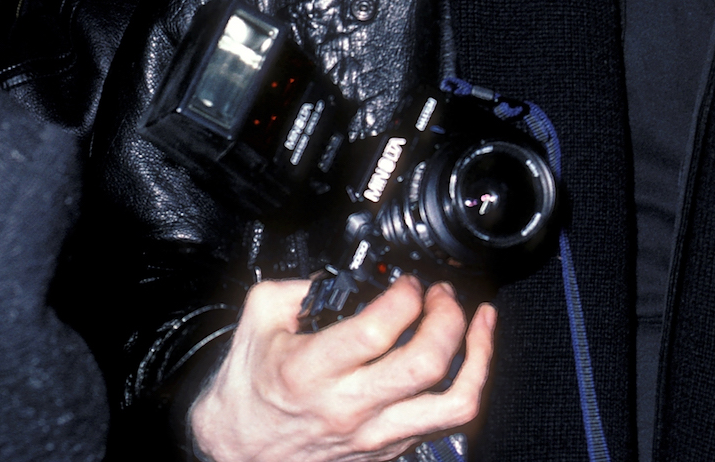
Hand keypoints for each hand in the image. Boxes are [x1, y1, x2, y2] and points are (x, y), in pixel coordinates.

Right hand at [189, 276, 496, 461]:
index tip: (407, 282)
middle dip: (448, 315)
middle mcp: (346, 407)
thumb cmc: (247, 390)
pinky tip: (474, 354)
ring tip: (477, 320)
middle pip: (426, 362)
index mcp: (309, 371)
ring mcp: (372, 434)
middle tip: (441, 294)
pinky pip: (446, 420)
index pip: (379, 329)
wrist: (236, 454)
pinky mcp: (388, 449)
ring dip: (478, 352)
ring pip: (453, 402)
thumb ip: (299, 285)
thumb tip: (342, 271)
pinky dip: (471, 380)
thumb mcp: (258, 320)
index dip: (406, 294)